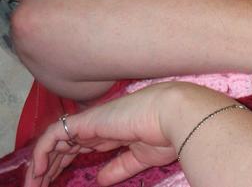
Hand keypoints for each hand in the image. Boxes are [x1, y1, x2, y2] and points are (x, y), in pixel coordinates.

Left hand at [25, 83, 183, 186]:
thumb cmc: (168, 133)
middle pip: (67, 144)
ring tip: (33, 183)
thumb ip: (120, 167)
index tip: (57, 180)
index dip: (69, 161)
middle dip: (52, 165)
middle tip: (38, 186)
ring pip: (57, 140)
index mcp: (115, 131)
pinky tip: (40, 170)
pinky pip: (54, 134)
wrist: (175, 114)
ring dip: (42, 161)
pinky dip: (43, 151)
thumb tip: (101, 180)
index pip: (83, 145)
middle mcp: (101, 124)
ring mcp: (93, 121)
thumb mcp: (141, 157)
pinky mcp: (87, 121)